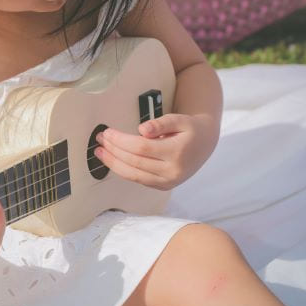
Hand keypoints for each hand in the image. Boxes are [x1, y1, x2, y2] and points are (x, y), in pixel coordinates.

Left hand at [94, 113, 218, 190]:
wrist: (205, 144)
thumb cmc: (190, 129)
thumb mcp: (180, 119)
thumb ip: (161, 123)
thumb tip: (142, 130)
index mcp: (177, 152)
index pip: (141, 148)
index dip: (121, 141)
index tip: (107, 132)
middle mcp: (173, 171)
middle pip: (135, 162)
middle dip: (113, 151)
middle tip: (100, 140)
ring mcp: (168, 182)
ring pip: (134, 175)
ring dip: (113, 164)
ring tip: (100, 153)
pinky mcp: (163, 186)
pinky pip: (138, 180)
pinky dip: (123, 171)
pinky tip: (112, 161)